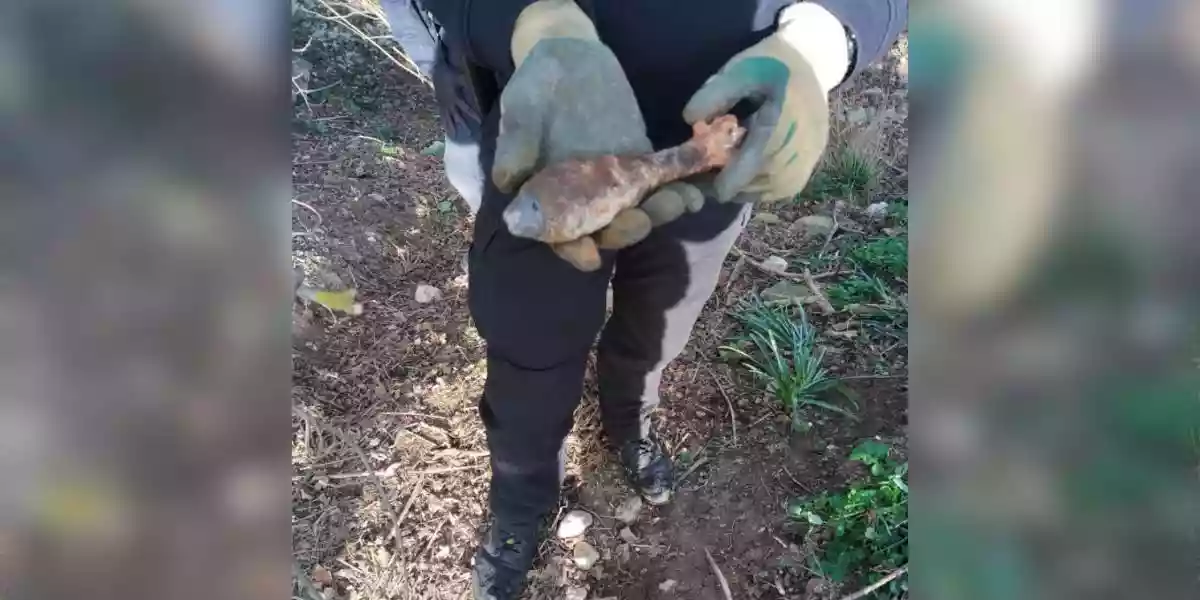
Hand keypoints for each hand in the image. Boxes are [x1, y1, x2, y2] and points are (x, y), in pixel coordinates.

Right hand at [495, 0, 666, 269]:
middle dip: (626, 230)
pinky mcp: (641, 163)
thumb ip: (516, 142)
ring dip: (661, 212)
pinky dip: (679, 187)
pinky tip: (698, 188)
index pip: (561, 235)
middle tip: (641, 220)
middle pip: (607, 229)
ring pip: (639, 210)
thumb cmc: (534, 89)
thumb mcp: (521, 107)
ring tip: (680, 201)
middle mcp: (584, 200)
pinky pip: (662, 182)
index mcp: (548, 198)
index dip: (574, 249)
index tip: (590, 257)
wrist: (568, 60)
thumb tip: (508, 178)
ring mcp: (616, 185)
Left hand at [681, 34, 830, 202]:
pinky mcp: (810, 168)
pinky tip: (745, 167)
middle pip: (752, 185)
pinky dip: (758, 184)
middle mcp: (798, 151)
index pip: (747, 167)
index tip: (696, 174)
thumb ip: (715, 93)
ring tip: (723, 167)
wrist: (813, 62)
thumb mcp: (742, 69)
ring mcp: (807, 163)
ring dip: (741, 185)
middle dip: (725, 181)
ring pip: (764, 192)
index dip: (719, 178)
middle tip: (704, 169)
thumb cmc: (772, 64)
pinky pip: (779, 190)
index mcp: (781, 124)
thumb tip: (689, 120)